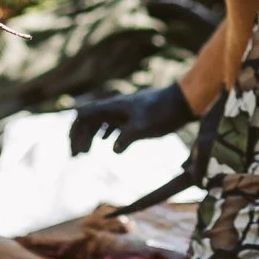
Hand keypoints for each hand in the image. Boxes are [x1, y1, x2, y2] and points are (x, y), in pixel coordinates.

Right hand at [69, 82, 194, 155]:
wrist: (183, 102)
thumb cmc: (164, 113)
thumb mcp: (144, 127)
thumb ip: (126, 137)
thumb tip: (113, 149)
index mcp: (113, 107)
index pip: (83, 115)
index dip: (75, 132)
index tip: (74, 151)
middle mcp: (115, 106)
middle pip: (88, 119)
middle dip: (79, 136)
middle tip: (76, 156)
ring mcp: (124, 109)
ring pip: (99, 120)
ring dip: (90, 135)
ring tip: (86, 153)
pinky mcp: (134, 114)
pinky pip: (112, 121)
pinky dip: (104, 131)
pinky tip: (105, 141)